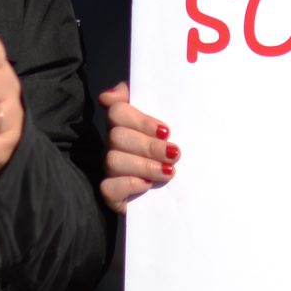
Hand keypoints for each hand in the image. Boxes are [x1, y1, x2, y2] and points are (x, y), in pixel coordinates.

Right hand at [98, 81, 176, 212]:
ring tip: (169, 171)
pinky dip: (129, 185)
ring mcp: (110, 169)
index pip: (117, 111)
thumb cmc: (172, 148)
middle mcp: (114, 145)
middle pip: (117, 136)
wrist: (183, 187)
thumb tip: (110, 95)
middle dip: (149, 146)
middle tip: (175, 154)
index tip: (167, 131)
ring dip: (145, 166)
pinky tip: (148, 184)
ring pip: (112, 161)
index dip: (141, 121)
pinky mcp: (112, 194)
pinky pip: (107, 188)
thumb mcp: (170, 118)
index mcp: (125, 124)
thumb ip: (147, 97)